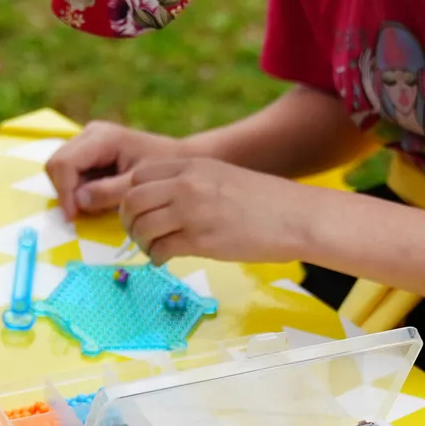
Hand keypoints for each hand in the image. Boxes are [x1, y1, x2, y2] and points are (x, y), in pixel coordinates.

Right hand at [45, 121, 182, 219]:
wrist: (179, 160)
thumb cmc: (163, 170)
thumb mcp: (138, 184)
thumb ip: (109, 192)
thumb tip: (78, 201)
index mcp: (102, 137)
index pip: (64, 163)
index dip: (64, 192)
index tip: (73, 218)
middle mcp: (89, 134)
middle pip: (56, 165)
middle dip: (67, 193)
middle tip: (86, 215)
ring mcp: (87, 142)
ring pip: (60, 171)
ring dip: (73, 193)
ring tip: (99, 206)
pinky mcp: (88, 153)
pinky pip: (71, 174)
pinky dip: (79, 191)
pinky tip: (101, 199)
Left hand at [120, 158, 318, 265]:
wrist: (296, 217)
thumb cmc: (263, 200)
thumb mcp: (221, 175)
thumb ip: (190, 182)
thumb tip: (159, 200)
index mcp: (192, 166)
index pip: (139, 175)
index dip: (131, 195)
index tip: (138, 210)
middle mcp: (187, 185)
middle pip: (132, 200)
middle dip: (129, 220)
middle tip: (138, 233)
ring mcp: (192, 212)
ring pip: (142, 226)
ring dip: (141, 241)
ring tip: (153, 248)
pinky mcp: (201, 240)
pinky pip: (160, 250)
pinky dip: (156, 257)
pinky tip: (165, 259)